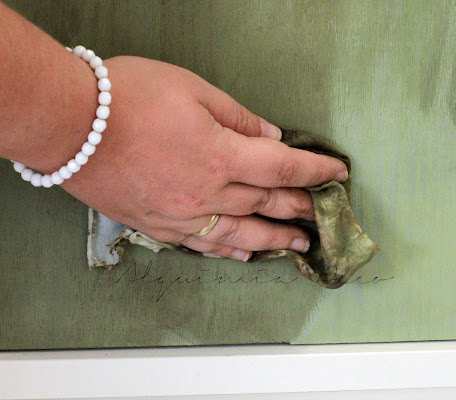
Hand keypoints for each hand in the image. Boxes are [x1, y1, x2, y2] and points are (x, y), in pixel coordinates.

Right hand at [61, 56, 348, 260]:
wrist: (67, 124)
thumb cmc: (127, 96)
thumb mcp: (192, 89)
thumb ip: (238, 117)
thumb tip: (270, 137)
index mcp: (220, 155)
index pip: (283, 168)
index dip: (315, 172)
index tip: (336, 174)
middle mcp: (206, 192)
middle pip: (265, 202)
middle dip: (299, 206)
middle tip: (321, 213)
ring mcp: (181, 215)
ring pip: (239, 233)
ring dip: (273, 238)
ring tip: (297, 244)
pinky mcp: (157, 225)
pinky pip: (201, 244)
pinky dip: (227, 250)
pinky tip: (244, 254)